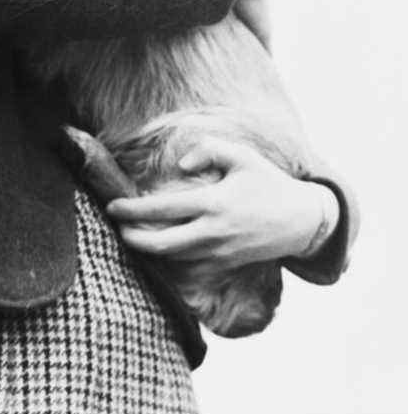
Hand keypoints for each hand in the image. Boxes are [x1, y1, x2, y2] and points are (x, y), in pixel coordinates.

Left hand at [106, 136, 338, 270]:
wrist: (301, 221)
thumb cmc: (268, 183)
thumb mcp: (241, 156)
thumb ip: (208, 151)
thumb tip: (180, 165)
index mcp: (214, 204)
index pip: (163, 209)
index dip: (133, 209)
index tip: (112, 205)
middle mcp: (213, 232)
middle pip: (161, 244)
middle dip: (132, 237)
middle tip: (113, 225)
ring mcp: (219, 252)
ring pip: (173, 257)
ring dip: (147, 247)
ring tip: (128, 232)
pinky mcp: (225, 263)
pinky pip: (188, 262)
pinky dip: (168, 255)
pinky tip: (155, 243)